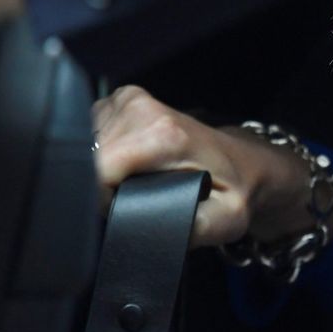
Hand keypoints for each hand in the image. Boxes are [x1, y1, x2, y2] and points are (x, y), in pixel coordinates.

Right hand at [92, 86, 316, 247]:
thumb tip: (148, 231)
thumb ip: (188, 230)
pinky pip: (89, 133)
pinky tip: (128, 163)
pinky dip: (102, 153)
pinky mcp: (121, 100)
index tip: (121, 210)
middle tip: (134, 197)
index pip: (97, 171)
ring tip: (135, 180)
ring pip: (85, 147)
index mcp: (163, 134)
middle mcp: (143, 109)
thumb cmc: (236, 191)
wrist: (248, 163)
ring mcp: (129, 100)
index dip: (100, 200)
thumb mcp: (225, 220)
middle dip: (102, 186)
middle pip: (87, 159)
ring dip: (102, 170)